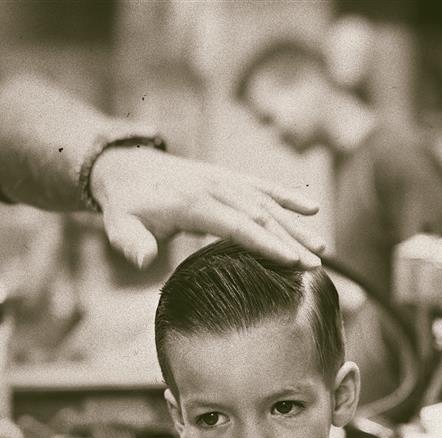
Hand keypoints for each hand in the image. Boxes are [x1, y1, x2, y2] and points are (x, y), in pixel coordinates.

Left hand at [89, 146, 327, 267]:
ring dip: (295, 226)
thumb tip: (143, 259)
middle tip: (315, 265)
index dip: (264, 243)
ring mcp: (225, 180)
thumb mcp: (118, 224)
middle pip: (259, 215)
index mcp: (192, 201)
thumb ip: (131, 242)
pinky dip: (287, 198)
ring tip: (322, 249)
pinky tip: (313, 211)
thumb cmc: (125, 205)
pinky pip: (263, 188)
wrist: (125, 167)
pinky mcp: (229, 178)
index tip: (290, 261)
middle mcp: (215, 187)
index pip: (235, 224)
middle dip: (289, 240)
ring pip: (267, 203)